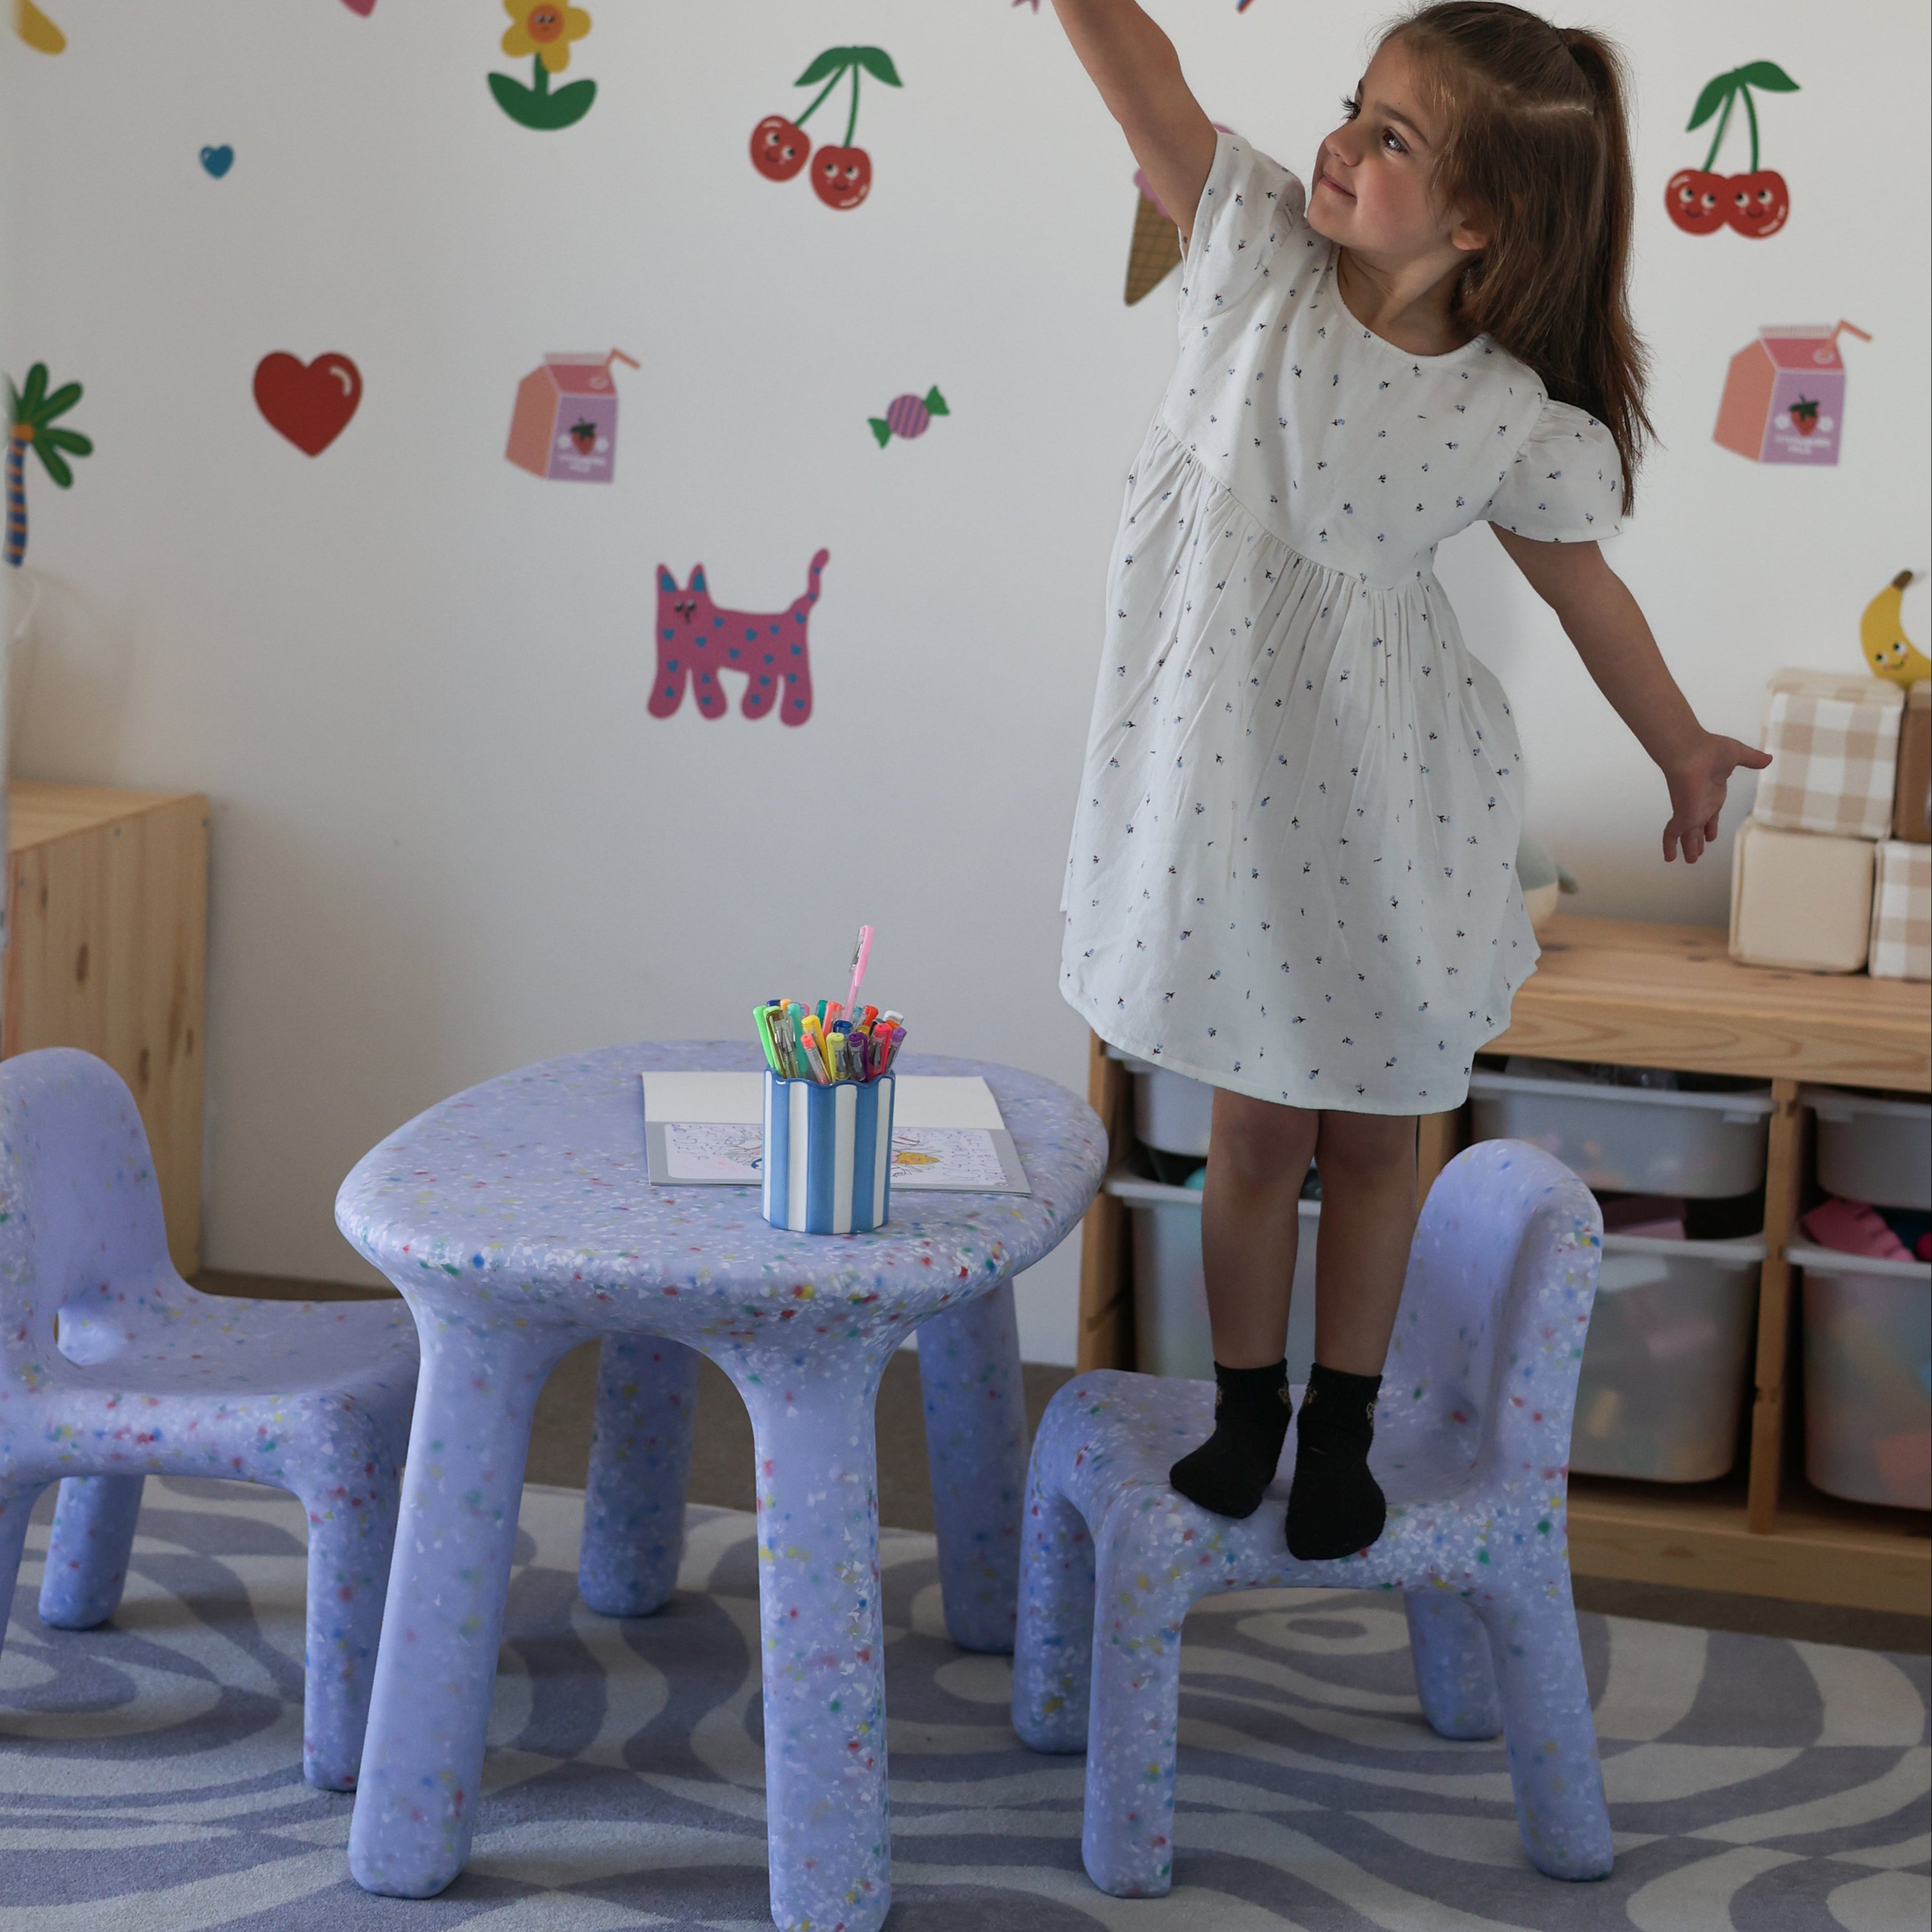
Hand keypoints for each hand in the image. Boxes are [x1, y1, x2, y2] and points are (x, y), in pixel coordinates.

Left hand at [1662, 732, 1770, 862]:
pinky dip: (1670, 846)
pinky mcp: (1682, 815)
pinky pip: (1673, 835)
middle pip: (1699, 827)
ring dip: (1690, 848)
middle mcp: (1701, 804)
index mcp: (1713, 793)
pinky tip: (1669, 858)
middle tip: (1698, 851)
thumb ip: (1752, 759)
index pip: (1711, 814)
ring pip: (1688, 835)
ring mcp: (1690, 811)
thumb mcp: (1738, 755)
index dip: (1710, 824)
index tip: (1709, 834)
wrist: (1690, 750)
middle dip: (1698, 839)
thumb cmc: (1710, 749)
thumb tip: (1768, 759)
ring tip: (1691, 860)